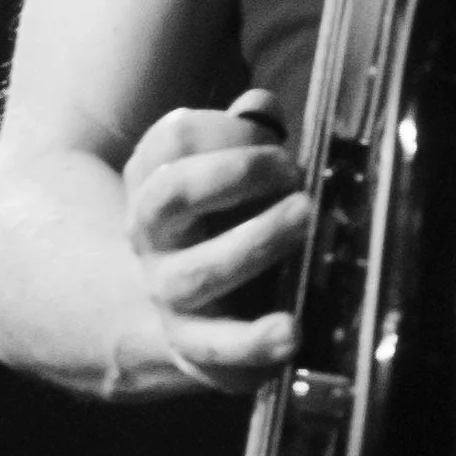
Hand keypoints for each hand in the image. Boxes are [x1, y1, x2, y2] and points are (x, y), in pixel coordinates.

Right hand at [121, 90, 308, 390]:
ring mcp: (167, 290)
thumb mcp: (224, 172)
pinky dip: (254, 343)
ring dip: (255, 245)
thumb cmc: (219, 221)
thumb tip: (261, 107)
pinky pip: (216, 349)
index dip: (225, 130)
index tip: (276, 142)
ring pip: (197, 273)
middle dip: (236, 175)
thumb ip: (245, 134)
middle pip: (174, 194)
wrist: (175, 308)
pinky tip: (290, 331)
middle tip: (295, 174)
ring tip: (304, 218)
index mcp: (156, 180)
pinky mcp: (192, 344)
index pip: (174, 139)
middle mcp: (150, 234)